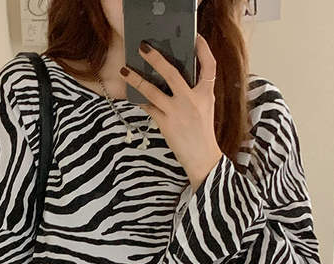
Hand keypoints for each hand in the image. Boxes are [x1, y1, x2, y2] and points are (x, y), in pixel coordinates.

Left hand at [119, 35, 223, 190]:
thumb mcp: (205, 107)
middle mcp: (191, 100)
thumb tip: (178, 77)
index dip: (203, 50)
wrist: (201, 157)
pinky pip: (148, 107)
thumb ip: (196, 91)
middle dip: (156, 58)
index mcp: (206, 94)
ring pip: (152, 90)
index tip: (196, 38)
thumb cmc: (202, 132)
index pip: (209, 66)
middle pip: (172, 73)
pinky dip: (138, 99)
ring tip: (124, 70)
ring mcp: (177, 112)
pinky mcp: (165, 123)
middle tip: (143, 47)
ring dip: (136, 79)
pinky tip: (130, 93)